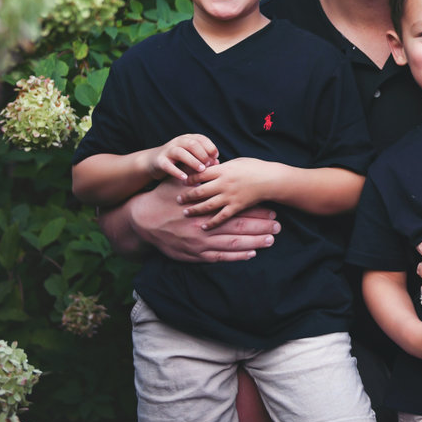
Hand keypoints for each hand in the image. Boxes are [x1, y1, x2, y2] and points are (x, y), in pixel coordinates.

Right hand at [118, 178, 279, 261]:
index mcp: (206, 207)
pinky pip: (220, 257)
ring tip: (270, 240)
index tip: (272, 210)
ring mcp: (200, 242)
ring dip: (254, 242)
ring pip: (233, 244)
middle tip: (279, 227)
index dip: (256, 211)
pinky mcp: (195, 254)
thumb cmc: (163, 197)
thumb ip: (200, 177)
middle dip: (261, 227)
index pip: (237, 209)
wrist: (142, 219)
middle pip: (240, 227)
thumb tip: (216, 164)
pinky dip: (236, 256)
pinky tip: (250, 254)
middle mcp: (206, 225)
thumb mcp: (181, 182)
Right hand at [147, 134, 218, 182]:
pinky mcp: (159, 161)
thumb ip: (204, 160)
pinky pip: (168, 165)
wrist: (153, 161)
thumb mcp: (192, 158)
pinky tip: (184, 178)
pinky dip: (176, 171)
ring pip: (180, 153)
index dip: (210, 147)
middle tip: (209, 164)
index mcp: (187, 139)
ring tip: (201, 170)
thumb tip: (217, 163)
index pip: (201, 139)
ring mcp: (168, 150)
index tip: (216, 157)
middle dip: (202, 154)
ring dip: (192, 161)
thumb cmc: (178, 161)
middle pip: (192, 144)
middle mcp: (177, 142)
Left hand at [178, 158, 279, 229]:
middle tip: (177, 199)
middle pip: (200, 191)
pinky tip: (203, 226)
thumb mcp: (235, 162)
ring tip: (185, 212)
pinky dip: (211, 222)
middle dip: (187, 196)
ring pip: (207, 205)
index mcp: (223, 170)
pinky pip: (221, 217)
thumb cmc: (254, 167)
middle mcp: (224, 183)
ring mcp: (230, 196)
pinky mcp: (236, 206)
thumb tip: (208, 169)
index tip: (181, 182)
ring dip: (195, 209)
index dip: (188, 178)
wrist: (270, 179)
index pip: (200, 174)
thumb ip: (221, 167)